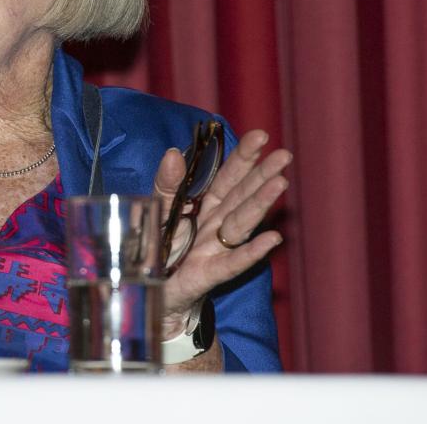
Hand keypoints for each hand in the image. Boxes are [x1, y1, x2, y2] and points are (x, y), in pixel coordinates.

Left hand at [154, 129, 290, 338]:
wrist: (143, 289)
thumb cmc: (153, 246)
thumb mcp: (154, 208)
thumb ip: (166, 184)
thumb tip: (174, 153)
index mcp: (202, 204)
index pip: (227, 177)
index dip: (243, 158)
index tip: (260, 136)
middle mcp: (214, 223)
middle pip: (240, 196)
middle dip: (261, 175)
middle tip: (283, 155)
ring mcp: (214, 248)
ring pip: (241, 223)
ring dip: (260, 203)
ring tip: (280, 183)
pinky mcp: (208, 274)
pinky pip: (232, 263)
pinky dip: (251, 252)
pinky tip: (271, 239)